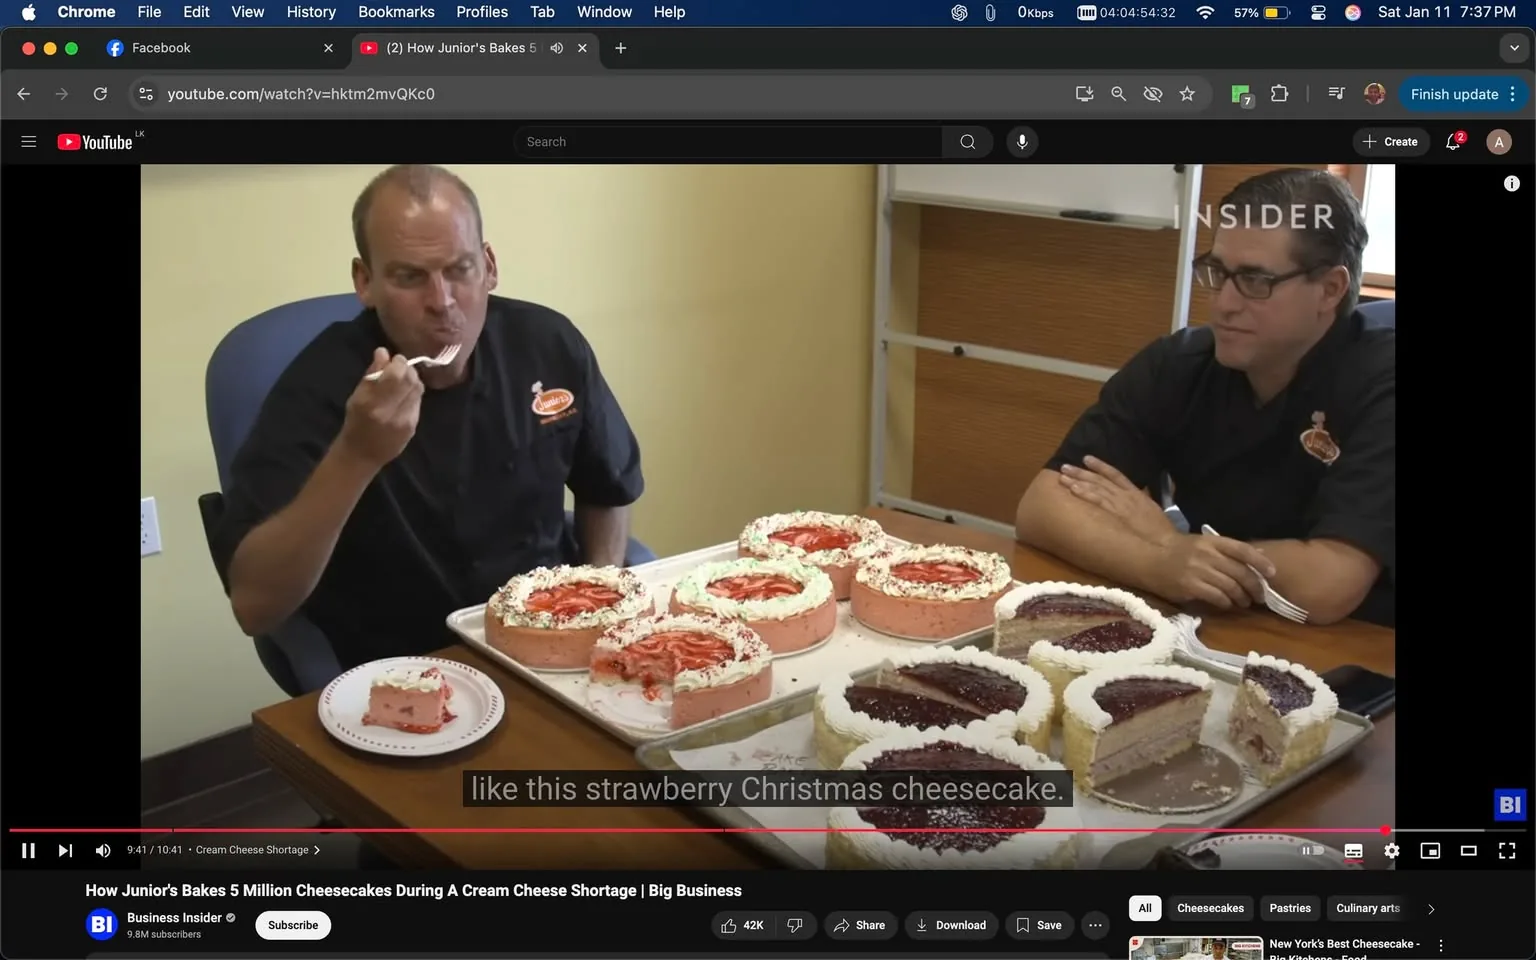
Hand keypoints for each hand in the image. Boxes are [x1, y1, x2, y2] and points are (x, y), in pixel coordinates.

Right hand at [337, 348, 422, 466]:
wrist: (363, 454)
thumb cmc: (355, 422)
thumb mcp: (357, 397)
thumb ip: (372, 374)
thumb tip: (383, 352)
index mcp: (374, 404)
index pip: (396, 375)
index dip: (398, 362)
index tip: (393, 360)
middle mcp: (392, 412)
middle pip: (411, 380)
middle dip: (407, 369)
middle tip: (398, 368)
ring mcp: (406, 421)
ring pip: (418, 390)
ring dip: (412, 380)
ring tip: (401, 381)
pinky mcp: (414, 426)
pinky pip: (418, 401)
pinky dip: (413, 393)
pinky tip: (404, 395)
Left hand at [1060, 456, 1176, 545]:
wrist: (1166, 542)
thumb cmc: (1162, 531)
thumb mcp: (1152, 511)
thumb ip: (1142, 503)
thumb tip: (1136, 499)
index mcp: (1136, 493)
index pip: (1116, 474)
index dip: (1100, 466)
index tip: (1086, 459)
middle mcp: (1126, 494)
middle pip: (1100, 479)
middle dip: (1082, 472)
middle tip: (1065, 466)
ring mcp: (1121, 503)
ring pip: (1096, 487)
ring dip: (1078, 480)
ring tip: (1063, 475)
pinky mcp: (1117, 513)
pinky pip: (1098, 501)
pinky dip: (1085, 493)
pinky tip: (1073, 488)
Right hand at [1149, 533, 1275, 610]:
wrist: (1150, 557)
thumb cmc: (1179, 551)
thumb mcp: (1205, 544)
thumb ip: (1230, 551)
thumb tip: (1260, 553)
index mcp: (1213, 542)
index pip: (1243, 550)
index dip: (1261, 562)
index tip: (1272, 574)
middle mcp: (1207, 554)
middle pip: (1241, 572)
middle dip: (1254, 587)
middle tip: (1260, 597)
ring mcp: (1198, 570)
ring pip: (1231, 587)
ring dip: (1242, 598)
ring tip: (1244, 603)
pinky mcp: (1190, 586)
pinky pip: (1216, 597)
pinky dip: (1226, 603)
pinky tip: (1227, 605)